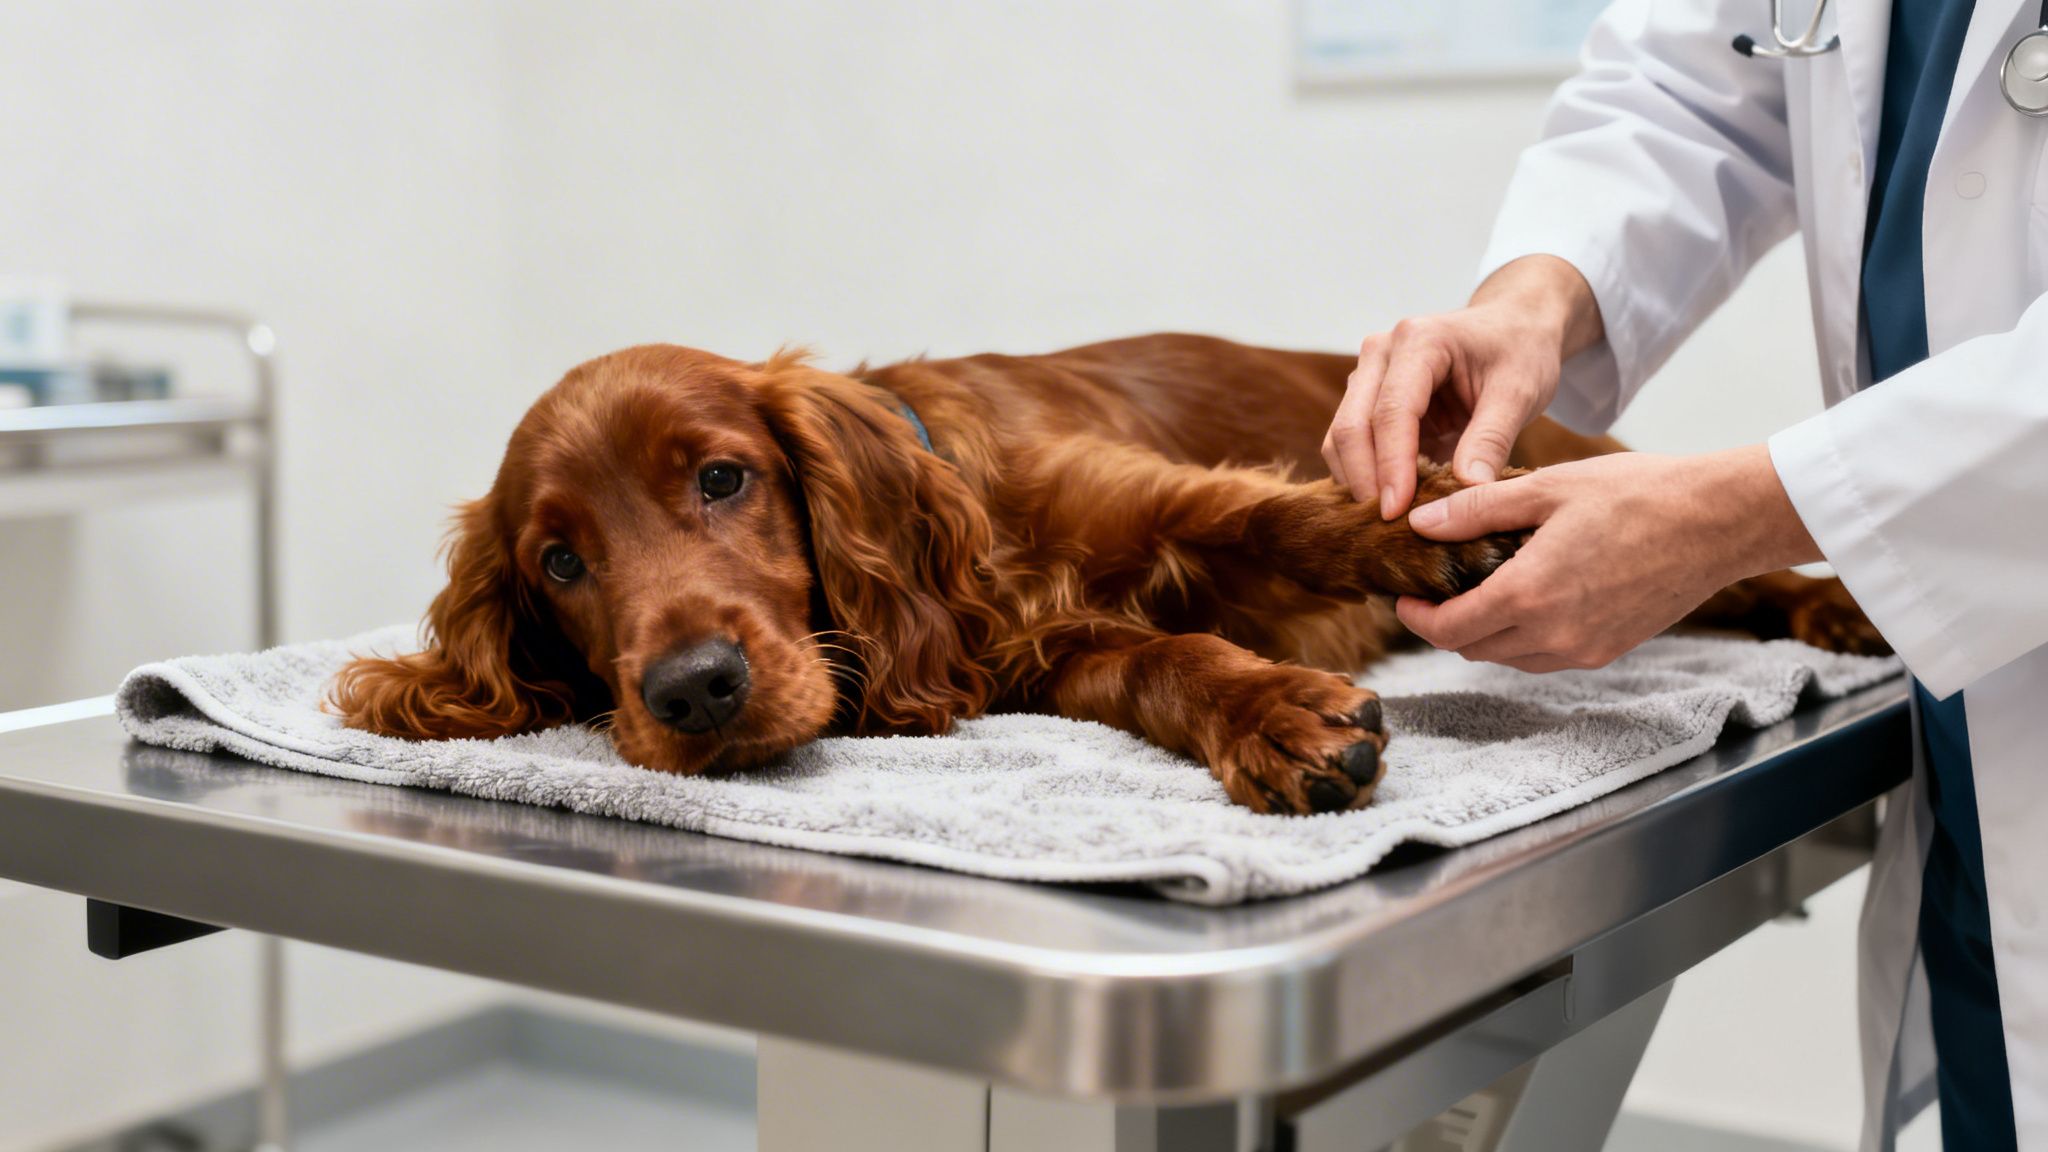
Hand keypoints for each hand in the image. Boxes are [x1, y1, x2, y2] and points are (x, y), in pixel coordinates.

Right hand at [1323, 255, 1603, 518]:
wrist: (1512, 327)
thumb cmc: (1520, 351)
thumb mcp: (1519, 391)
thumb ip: (1492, 439)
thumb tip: (1467, 491)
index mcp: (1419, 341)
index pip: (1391, 412)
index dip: (1391, 466)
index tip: (1397, 513)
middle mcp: (1381, 352)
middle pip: (1351, 425)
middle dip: (1365, 481)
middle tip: (1387, 529)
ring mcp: (1369, 375)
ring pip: (1341, 438)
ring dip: (1359, 482)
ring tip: (1392, 521)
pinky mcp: (1368, 399)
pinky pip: (1351, 444)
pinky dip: (1365, 476)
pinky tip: (1393, 503)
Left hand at [1393, 446, 1822, 671]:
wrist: (1717, 521)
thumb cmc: (1636, 494)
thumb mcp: (1546, 488)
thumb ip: (1476, 510)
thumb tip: (1419, 523)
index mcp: (1529, 594)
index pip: (1448, 630)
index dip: (1416, 618)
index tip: (1403, 596)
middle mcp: (1553, 635)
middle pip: (1473, 648)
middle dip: (1444, 625)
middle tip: (1433, 589)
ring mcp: (1584, 649)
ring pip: (1508, 656)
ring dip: (1483, 631)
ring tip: (1475, 588)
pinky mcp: (1609, 651)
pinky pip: (1544, 655)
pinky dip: (1521, 635)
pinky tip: (1524, 595)